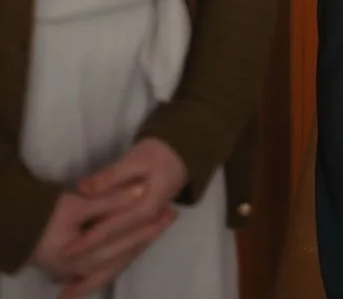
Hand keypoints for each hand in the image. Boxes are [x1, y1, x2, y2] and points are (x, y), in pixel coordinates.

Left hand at [54, 139, 188, 293]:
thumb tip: (84, 188)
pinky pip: (125, 252)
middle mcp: (147, 223)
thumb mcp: (135, 158)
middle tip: (65, 285)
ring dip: (99, 273)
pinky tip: (91, 275)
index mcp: (147, 207)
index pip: (112, 228)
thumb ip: (110, 176)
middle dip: (91, 267)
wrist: (179, 154)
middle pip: (118, 251)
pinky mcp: (141, 228)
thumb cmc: (157, 154)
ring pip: (122, 257)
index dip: (88, 240)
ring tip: (73, 290)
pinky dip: (108, 265)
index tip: (67, 252)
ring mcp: (146, 228)